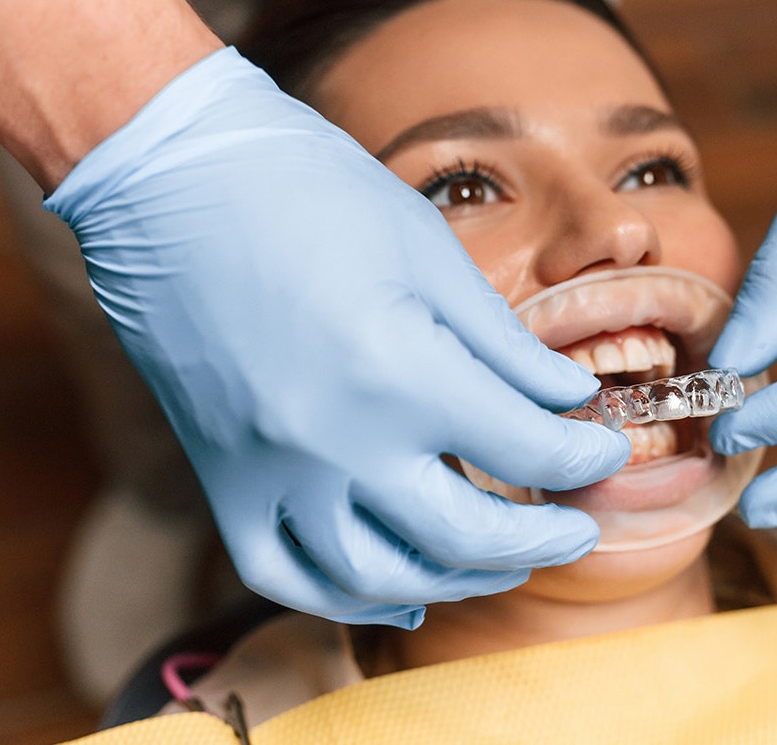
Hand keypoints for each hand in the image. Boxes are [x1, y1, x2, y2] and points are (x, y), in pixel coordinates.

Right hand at [45, 48, 629, 626]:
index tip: (608, 450)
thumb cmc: (306, 191)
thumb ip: (506, 346)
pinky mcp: (222, 479)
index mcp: (398, 369)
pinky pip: (285, 574)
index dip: (584, 457)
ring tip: (502, 561)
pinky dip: (348, 596)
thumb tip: (572, 402)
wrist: (168, 179)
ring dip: (456, 581)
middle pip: (464, 535)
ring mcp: (270, 472)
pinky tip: (398, 591)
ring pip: (378, 576)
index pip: (524, 449)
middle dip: (542, 539)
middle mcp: (333, 441)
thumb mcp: (429, 253)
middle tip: (579, 527)